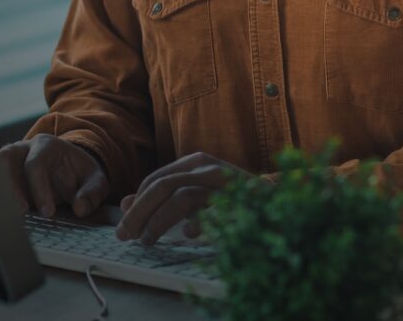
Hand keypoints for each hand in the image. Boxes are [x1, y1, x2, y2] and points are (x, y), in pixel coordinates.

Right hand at [0, 134, 109, 218]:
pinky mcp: (3, 174)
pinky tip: (3, 213)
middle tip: (21, 213)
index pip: (35, 164)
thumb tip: (80, 209)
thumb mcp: (96, 180)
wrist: (71, 168)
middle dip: (11, 186)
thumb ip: (92, 193)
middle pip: (6, 159)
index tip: (48, 212)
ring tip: (7, 214)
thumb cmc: (81, 174)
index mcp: (46, 146)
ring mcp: (10, 160)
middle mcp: (24, 149)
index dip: (39, 188)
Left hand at [115, 152, 244, 244]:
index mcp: (195, 162)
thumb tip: (124, 204)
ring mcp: (226, 182)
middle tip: (126, 236)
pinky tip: (190, 234)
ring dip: (161, 220)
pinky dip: (200, 222)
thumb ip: (162, 197)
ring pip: (184, 196)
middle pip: (164, 186)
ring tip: (149, 240)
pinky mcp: (242, 200)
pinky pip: (217, 210)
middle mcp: (208, 168)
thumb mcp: (194, 192)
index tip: (124, 226)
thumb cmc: (231, 198)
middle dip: (141, 212)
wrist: (278, 199)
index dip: (136, 202)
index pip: (156, 179)